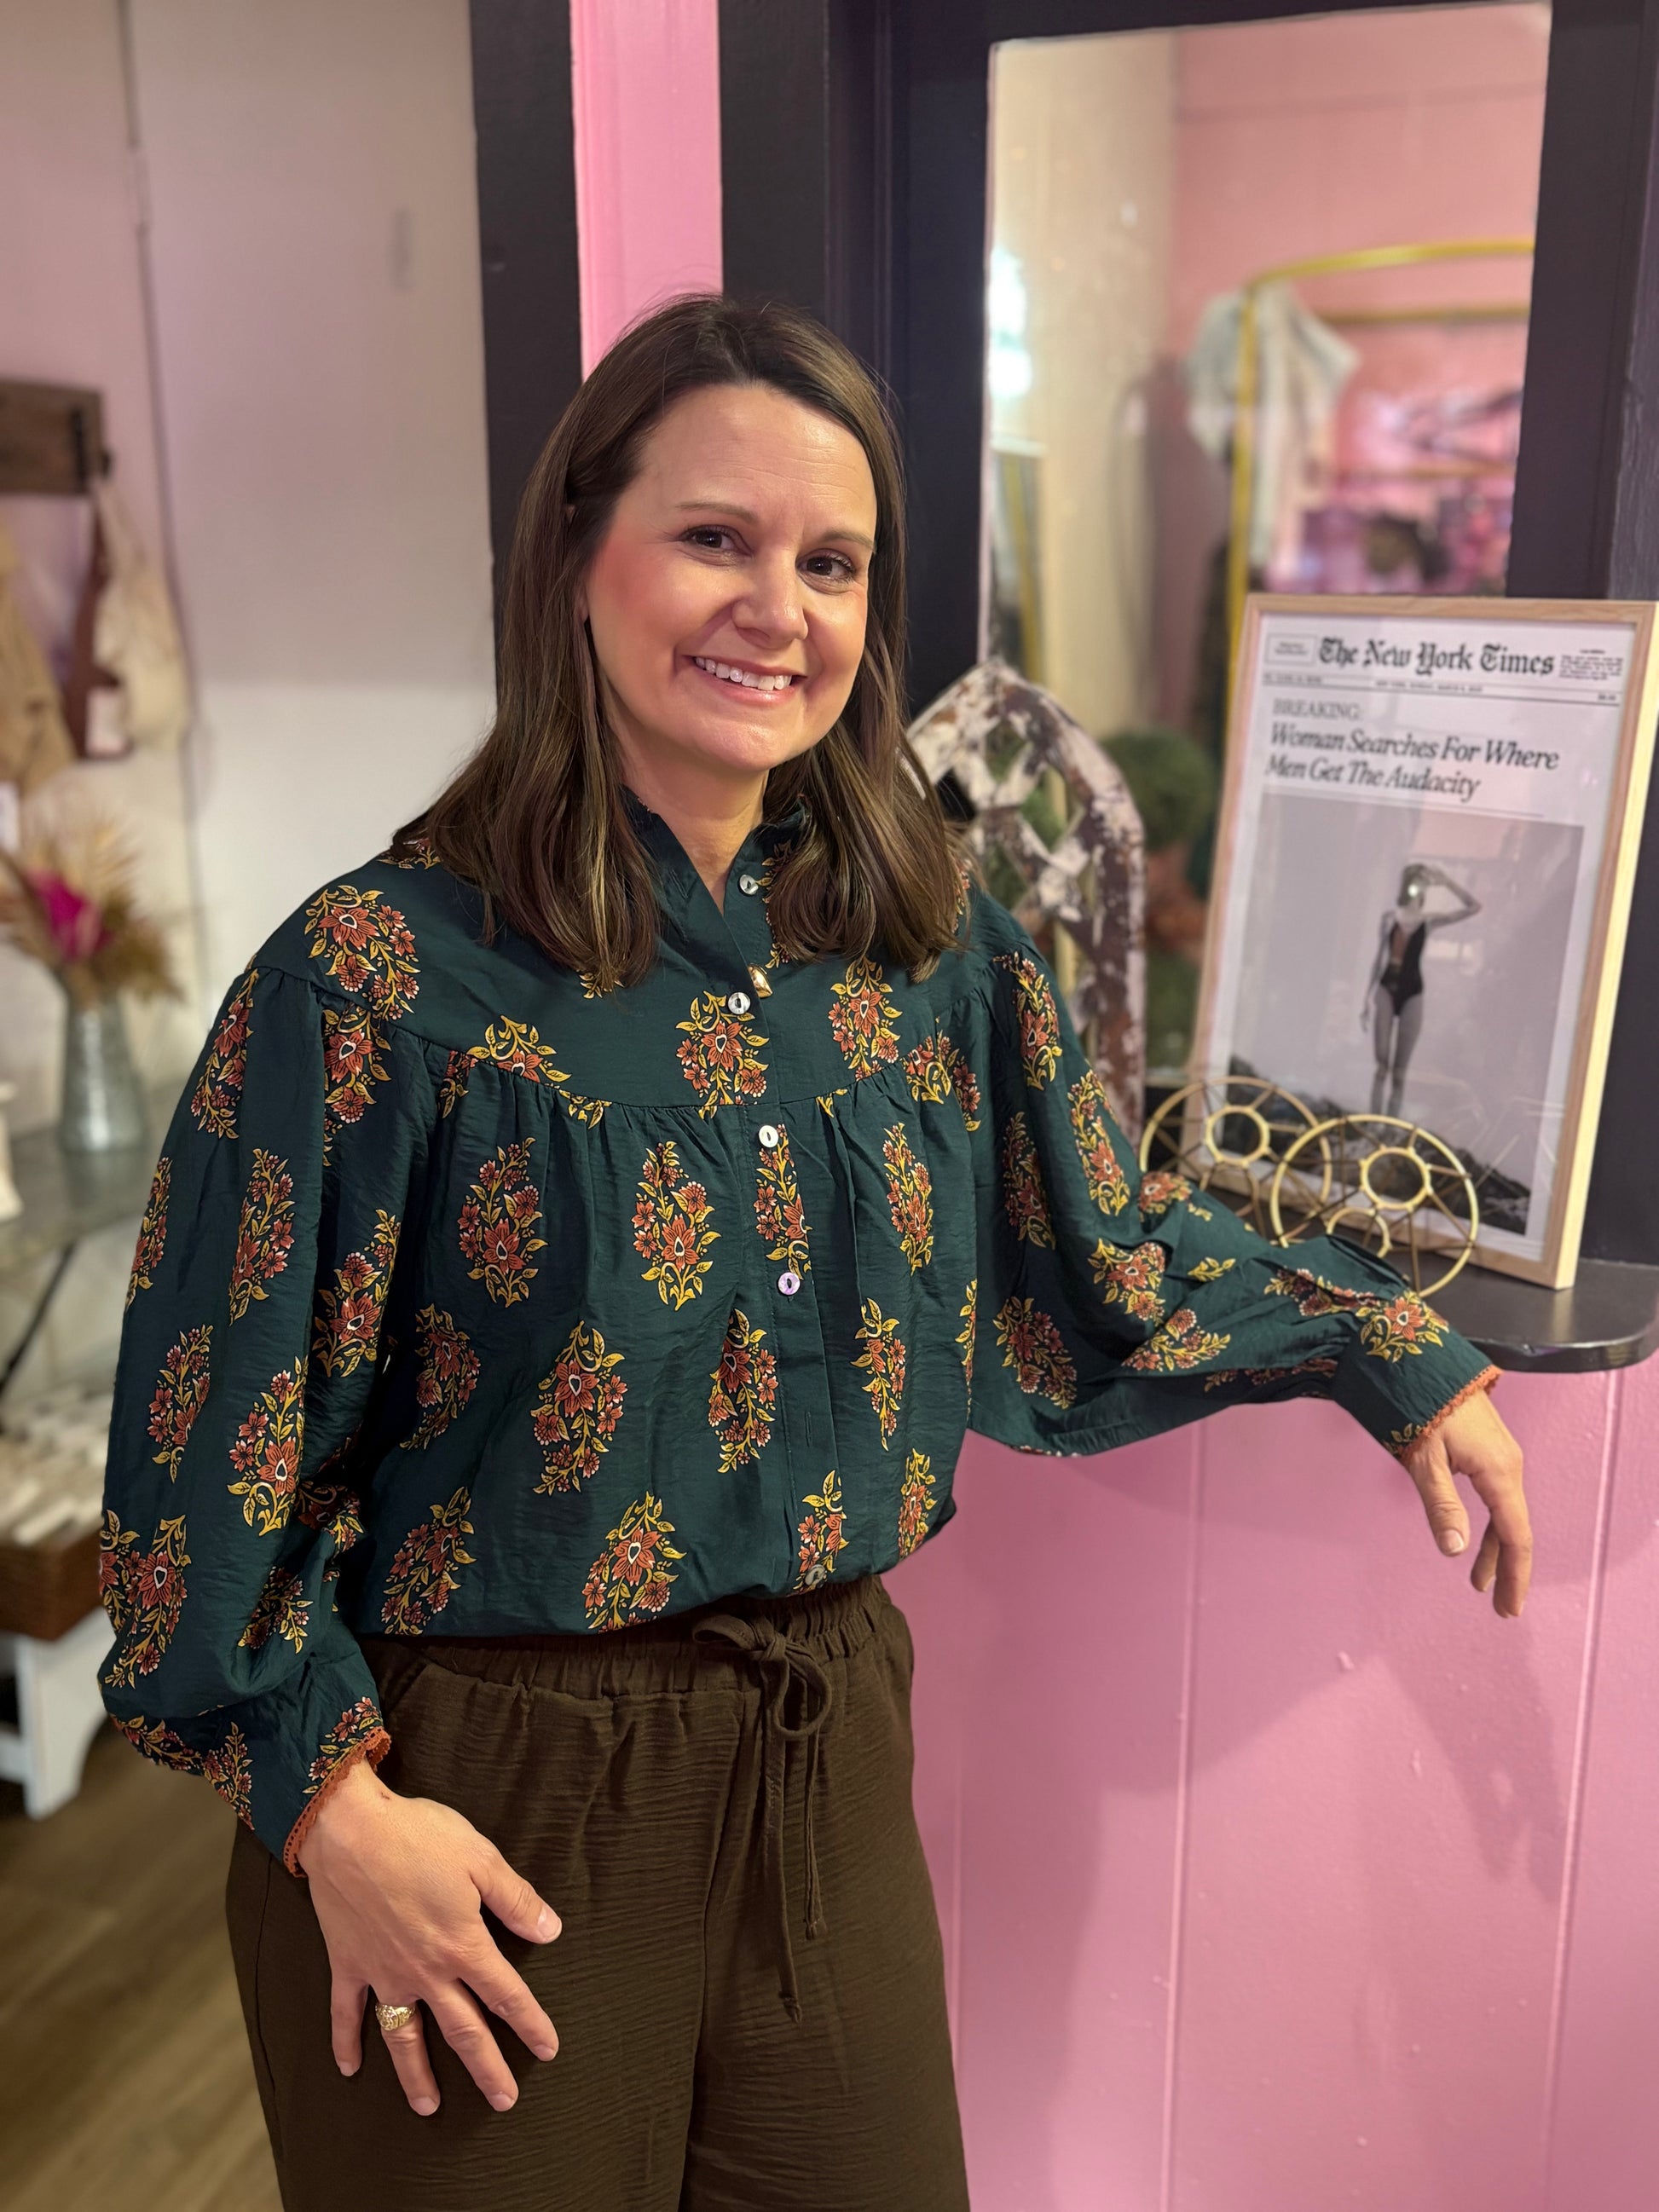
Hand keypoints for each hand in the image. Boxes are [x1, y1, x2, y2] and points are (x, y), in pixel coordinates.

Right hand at [296, 1754, 561, 2114]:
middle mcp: (425, 1971)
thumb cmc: (419, 1837)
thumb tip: (550, 1930)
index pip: (506, 1995)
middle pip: (463, 2030)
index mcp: (463, 1945)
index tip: (548, 2050)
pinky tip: (349, 2070)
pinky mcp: (349, 1965)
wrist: (349, 1830)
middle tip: (503, 2101)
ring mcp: (383, 1973)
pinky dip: (346, 2043)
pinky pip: (346, 2014)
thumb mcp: (481, 1859)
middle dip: (486, 2069)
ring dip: (416, 2075)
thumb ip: (515, 1900)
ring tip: (427, 2109)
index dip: (530, 2024)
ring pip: (404, 2036)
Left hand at [1400, 1388, 1530, 1616]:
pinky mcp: (1489, 1446)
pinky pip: (1497, 1495)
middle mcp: (1509, 1464)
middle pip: (1515, 1529)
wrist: (1419, 1358)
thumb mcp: (1424, 1461)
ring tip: (1480, 1582)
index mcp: (1499, 1472)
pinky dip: (1489, 1523)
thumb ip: (1442, 1506)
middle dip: (1508, 1570)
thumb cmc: (1419, 1406)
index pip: (1515, 1537)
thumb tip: (1456, 1550)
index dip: (1514, 1575)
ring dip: (1495, 1548)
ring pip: (1505, 1513)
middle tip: (1501, 1606)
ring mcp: (1502, 1454)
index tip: (1509, 1607)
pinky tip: (1474, 1537)